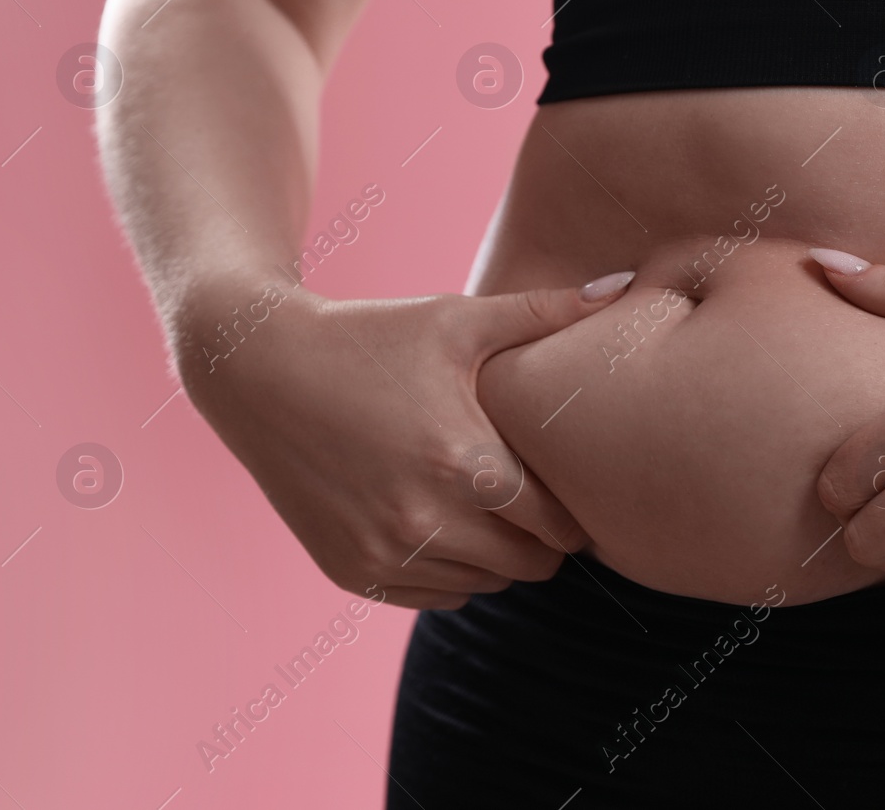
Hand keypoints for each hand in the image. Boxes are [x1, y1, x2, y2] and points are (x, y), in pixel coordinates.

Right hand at [172, 269, 634, 608]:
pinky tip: (443, 518)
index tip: (573, 481)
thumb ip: (548, 312)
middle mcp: (425, 525)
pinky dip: (453, 569)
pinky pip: (437, 596)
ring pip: (487, 584)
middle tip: (535, 492)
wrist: (258, 369)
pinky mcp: (354, 574)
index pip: (560, 525)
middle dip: (544, 534)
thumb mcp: (458, 318)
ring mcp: (385, 556)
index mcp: (464, 465)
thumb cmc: (370, 337)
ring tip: (488, 500)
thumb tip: (626, 288)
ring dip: (499, 553)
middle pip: (531, 565)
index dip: (576, 507)